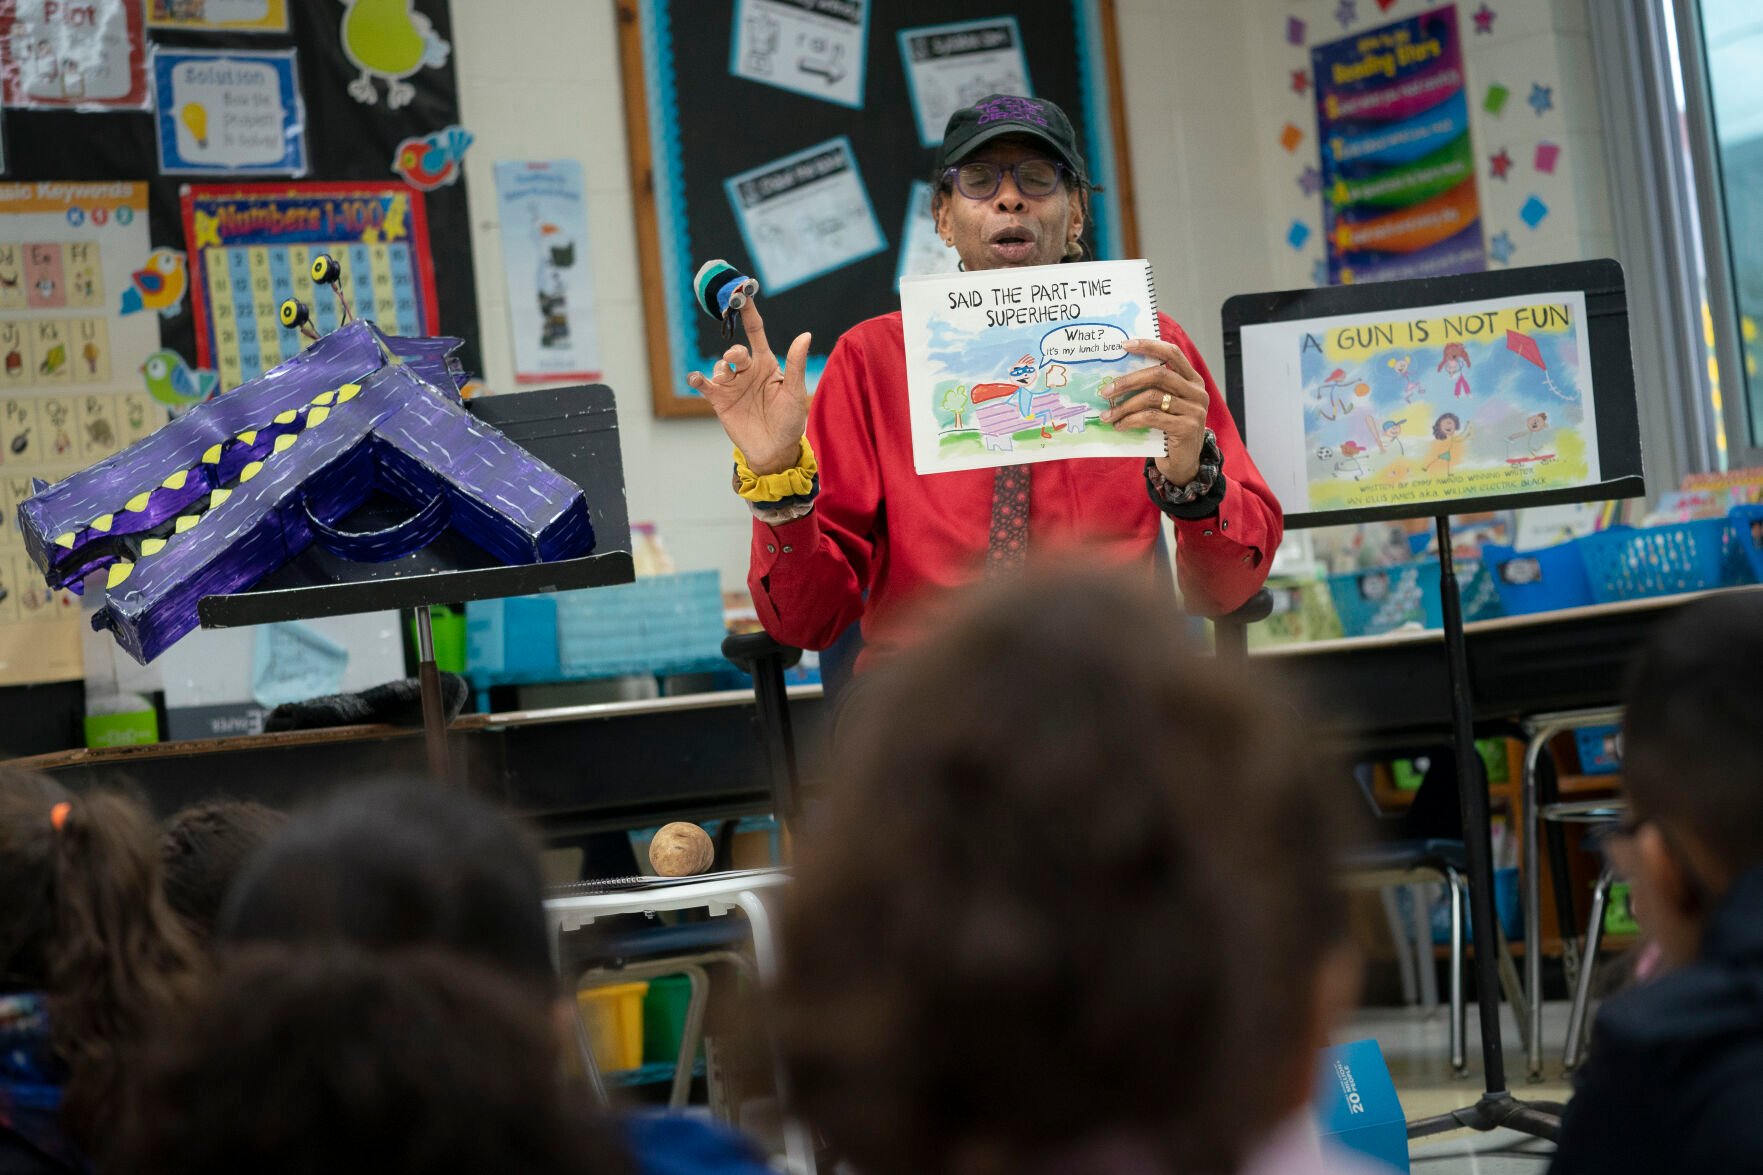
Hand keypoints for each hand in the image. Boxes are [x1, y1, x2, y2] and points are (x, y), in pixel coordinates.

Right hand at [686, 300, 812, 474]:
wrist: (775, 451)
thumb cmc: (790, 421)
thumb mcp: (795, 391)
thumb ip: (796, 363)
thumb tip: (806, 335)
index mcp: (767, 364)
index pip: (755, 332)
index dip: (748, 312)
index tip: (742, 291)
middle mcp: (747, 371)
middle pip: (736, 350)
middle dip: (734, 351)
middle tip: (737, 358)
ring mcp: (732, 385)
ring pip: (720, 365)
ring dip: (721, 367)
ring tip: (726, 376)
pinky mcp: (720, 401)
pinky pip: (705, 384)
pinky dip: (699, 378)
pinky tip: (697, 377)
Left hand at [1098, 336, 1210, 483]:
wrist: (1183, 463)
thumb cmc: (1169, 431)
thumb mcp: (1164, 406)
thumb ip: (1153, 389)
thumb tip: (1117, 378)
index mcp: (1192, 380)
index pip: (1172, 354)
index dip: (1149, 346)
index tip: (1125, 345)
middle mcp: (1197, 392)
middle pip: (1159, 375)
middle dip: (1128, 381)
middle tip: (1106, 391)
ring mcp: (1194, 410)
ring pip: (1152, 397)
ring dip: (1124, 406)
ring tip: (1108, 415)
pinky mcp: (1187, 428)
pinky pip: (1152, 418)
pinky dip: (1131, 420)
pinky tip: (1120, 426)